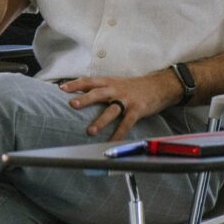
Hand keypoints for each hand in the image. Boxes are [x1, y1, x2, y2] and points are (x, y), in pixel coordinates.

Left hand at [61, 70, 183, 140]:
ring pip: (112, 110)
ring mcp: (128, 100)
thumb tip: (79, 92)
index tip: (61, 88)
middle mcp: (117, 89)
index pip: (90, 81)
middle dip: (85, 99)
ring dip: (101, 120)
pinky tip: (112, 142)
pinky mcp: (137, 109)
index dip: (76, 84)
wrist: (162, 85)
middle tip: (72, 105)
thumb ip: (101, 88)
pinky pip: (127, 123)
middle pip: (99, 93)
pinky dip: (119, 133)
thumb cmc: (135, 86)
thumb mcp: (117, 82)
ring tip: (91, 131)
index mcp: (110, 82)